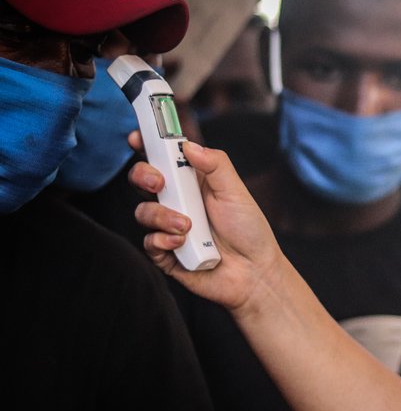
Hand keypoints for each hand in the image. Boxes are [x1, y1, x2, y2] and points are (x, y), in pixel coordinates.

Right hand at [128, 131, 284, 311]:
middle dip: (143, 176)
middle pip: (143, 180)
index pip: (164, 158)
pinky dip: (163, 240)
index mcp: (193, 181)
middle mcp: (178, 201)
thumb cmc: (249, 230)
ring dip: (162, 216)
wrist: (254, 273)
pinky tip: (182, 243)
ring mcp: (169, 227)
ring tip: (188, 226)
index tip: (137, 137)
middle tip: (159, 184)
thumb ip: (215, 164)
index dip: (147, 144)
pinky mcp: (166, 253)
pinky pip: (148, 242)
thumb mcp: (236, 191)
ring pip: (143, 212)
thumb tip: (188, 145)